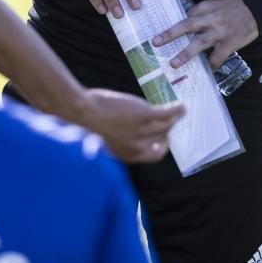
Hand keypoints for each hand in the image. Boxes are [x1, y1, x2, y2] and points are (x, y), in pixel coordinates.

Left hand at [67, 87, 182, 163]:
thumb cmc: (88, 124)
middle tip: (171, 122)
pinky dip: (176, 110)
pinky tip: (180, 106)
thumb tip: (133, 133)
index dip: (162, 148)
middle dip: (169, 131)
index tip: (165, 140)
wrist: (81, 112)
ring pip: (167, 126)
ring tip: (179, 112)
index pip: (153, 156)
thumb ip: (121, 141)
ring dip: (176, 119)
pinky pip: (166, 114)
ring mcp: (141, 131)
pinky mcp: (144, 115)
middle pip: (162, 139)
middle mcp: (137, 147)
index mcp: (127, 155)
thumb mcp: (107, 138)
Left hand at [151, 0, 257, 69]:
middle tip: (155, 42)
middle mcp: (211, 19)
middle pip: (187, 26)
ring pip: (200, 43)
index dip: (173, 26)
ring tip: (174, 63)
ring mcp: (220, 32)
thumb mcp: (217, 3)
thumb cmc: (235, 6)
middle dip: (170, 34)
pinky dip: (211, 65)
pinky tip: (205, 72)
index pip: (186, 16)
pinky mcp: (231, 42)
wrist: (258, 7)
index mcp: (206, 8)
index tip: (160, 36)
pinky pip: (218, 56)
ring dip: (185, 54)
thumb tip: (189, 21)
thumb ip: (203, 12)